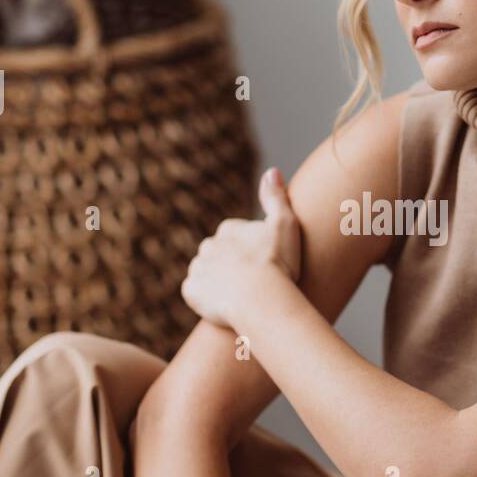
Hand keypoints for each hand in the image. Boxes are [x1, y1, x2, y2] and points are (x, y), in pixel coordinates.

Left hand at [180, 167, 301, 328]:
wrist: (261, 299)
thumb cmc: (278, 263)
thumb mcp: (286, 224)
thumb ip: (276, 197)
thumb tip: (271, 171)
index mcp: (228, 229)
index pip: (233, 237)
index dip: (248, 251)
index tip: (263, 263)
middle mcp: (208, 245)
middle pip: (216, 254)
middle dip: (228, 264)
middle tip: (250, 281)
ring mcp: (198, 269)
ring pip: (204, 273)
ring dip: (216, 281)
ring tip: (237, 296)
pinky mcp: (191, 291)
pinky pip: (194, 293)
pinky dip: (204, 299)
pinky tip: (223, 305)